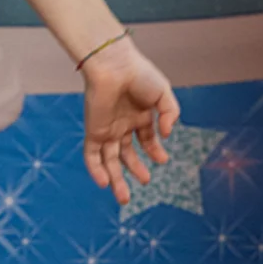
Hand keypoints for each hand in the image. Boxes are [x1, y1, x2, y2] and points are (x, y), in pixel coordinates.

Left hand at [80, 36, 179, 203]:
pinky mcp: (93, 131)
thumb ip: (170, 113)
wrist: (115, 65)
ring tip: (124, 198)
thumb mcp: (163, 93)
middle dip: (135, 170)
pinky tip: (104, 183)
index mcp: (139, 116)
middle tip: (145, 182)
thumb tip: (167, 134)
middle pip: (127, 155)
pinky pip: (92, 156)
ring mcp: (107, 129)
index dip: (154, 151)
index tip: (163, 160)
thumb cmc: (139, 74)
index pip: (146, 140)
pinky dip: (96, 170)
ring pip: (110, 161)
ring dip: (116, 180)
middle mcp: (122, 125)